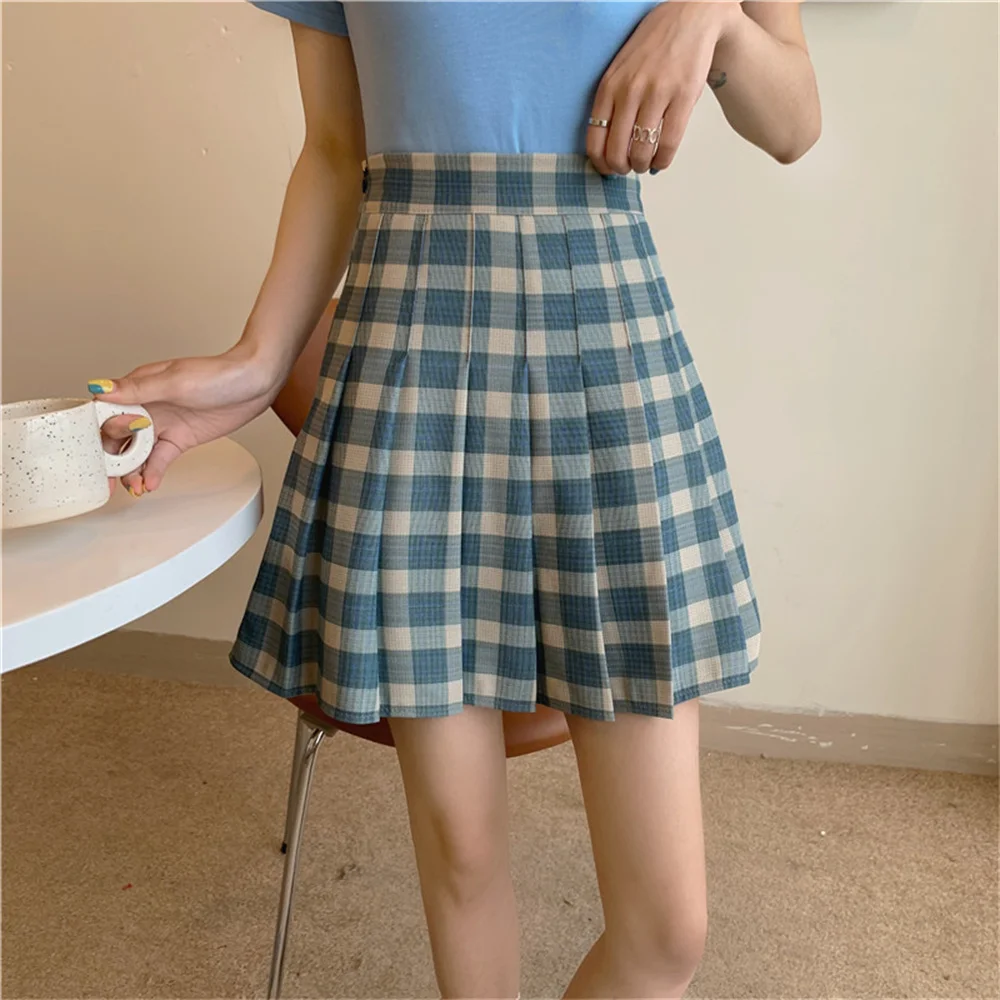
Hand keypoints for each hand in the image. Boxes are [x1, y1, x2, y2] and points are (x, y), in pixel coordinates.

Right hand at [92, 343, 281, 496]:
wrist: (254, 384)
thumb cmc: (218, 374)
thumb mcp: (175, 381)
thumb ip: (137, 390)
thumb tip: (100, 388)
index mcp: (139, 388)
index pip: (107, 413)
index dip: (100, 434)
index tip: (97, 453)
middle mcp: (147, 406)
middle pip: (119, 437)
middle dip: (112, 459)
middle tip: (109, 480)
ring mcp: (164, 424)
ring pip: (138, 451)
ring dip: (132, 470)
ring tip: (133, 487)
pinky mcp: (181, 439)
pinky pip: (161, 458)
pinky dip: (153, 471)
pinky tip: (148, 484)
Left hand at [587, 1, 741, 175]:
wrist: (690, 16)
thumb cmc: (654, 45)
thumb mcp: (620, 69)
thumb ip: (613, 101)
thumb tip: (610, 145)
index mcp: (609, 86)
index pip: (595, 141)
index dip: (601, 164)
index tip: (608, 169)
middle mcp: (629, 91)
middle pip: (616, 152)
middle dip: (622, 169)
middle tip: (629, 168)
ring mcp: (656, 94)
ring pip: (641, 152)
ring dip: (642, 166)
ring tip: (646, 163)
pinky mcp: (683, 96)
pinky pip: (667, 144)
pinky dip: (663, 160)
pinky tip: (662, 159)